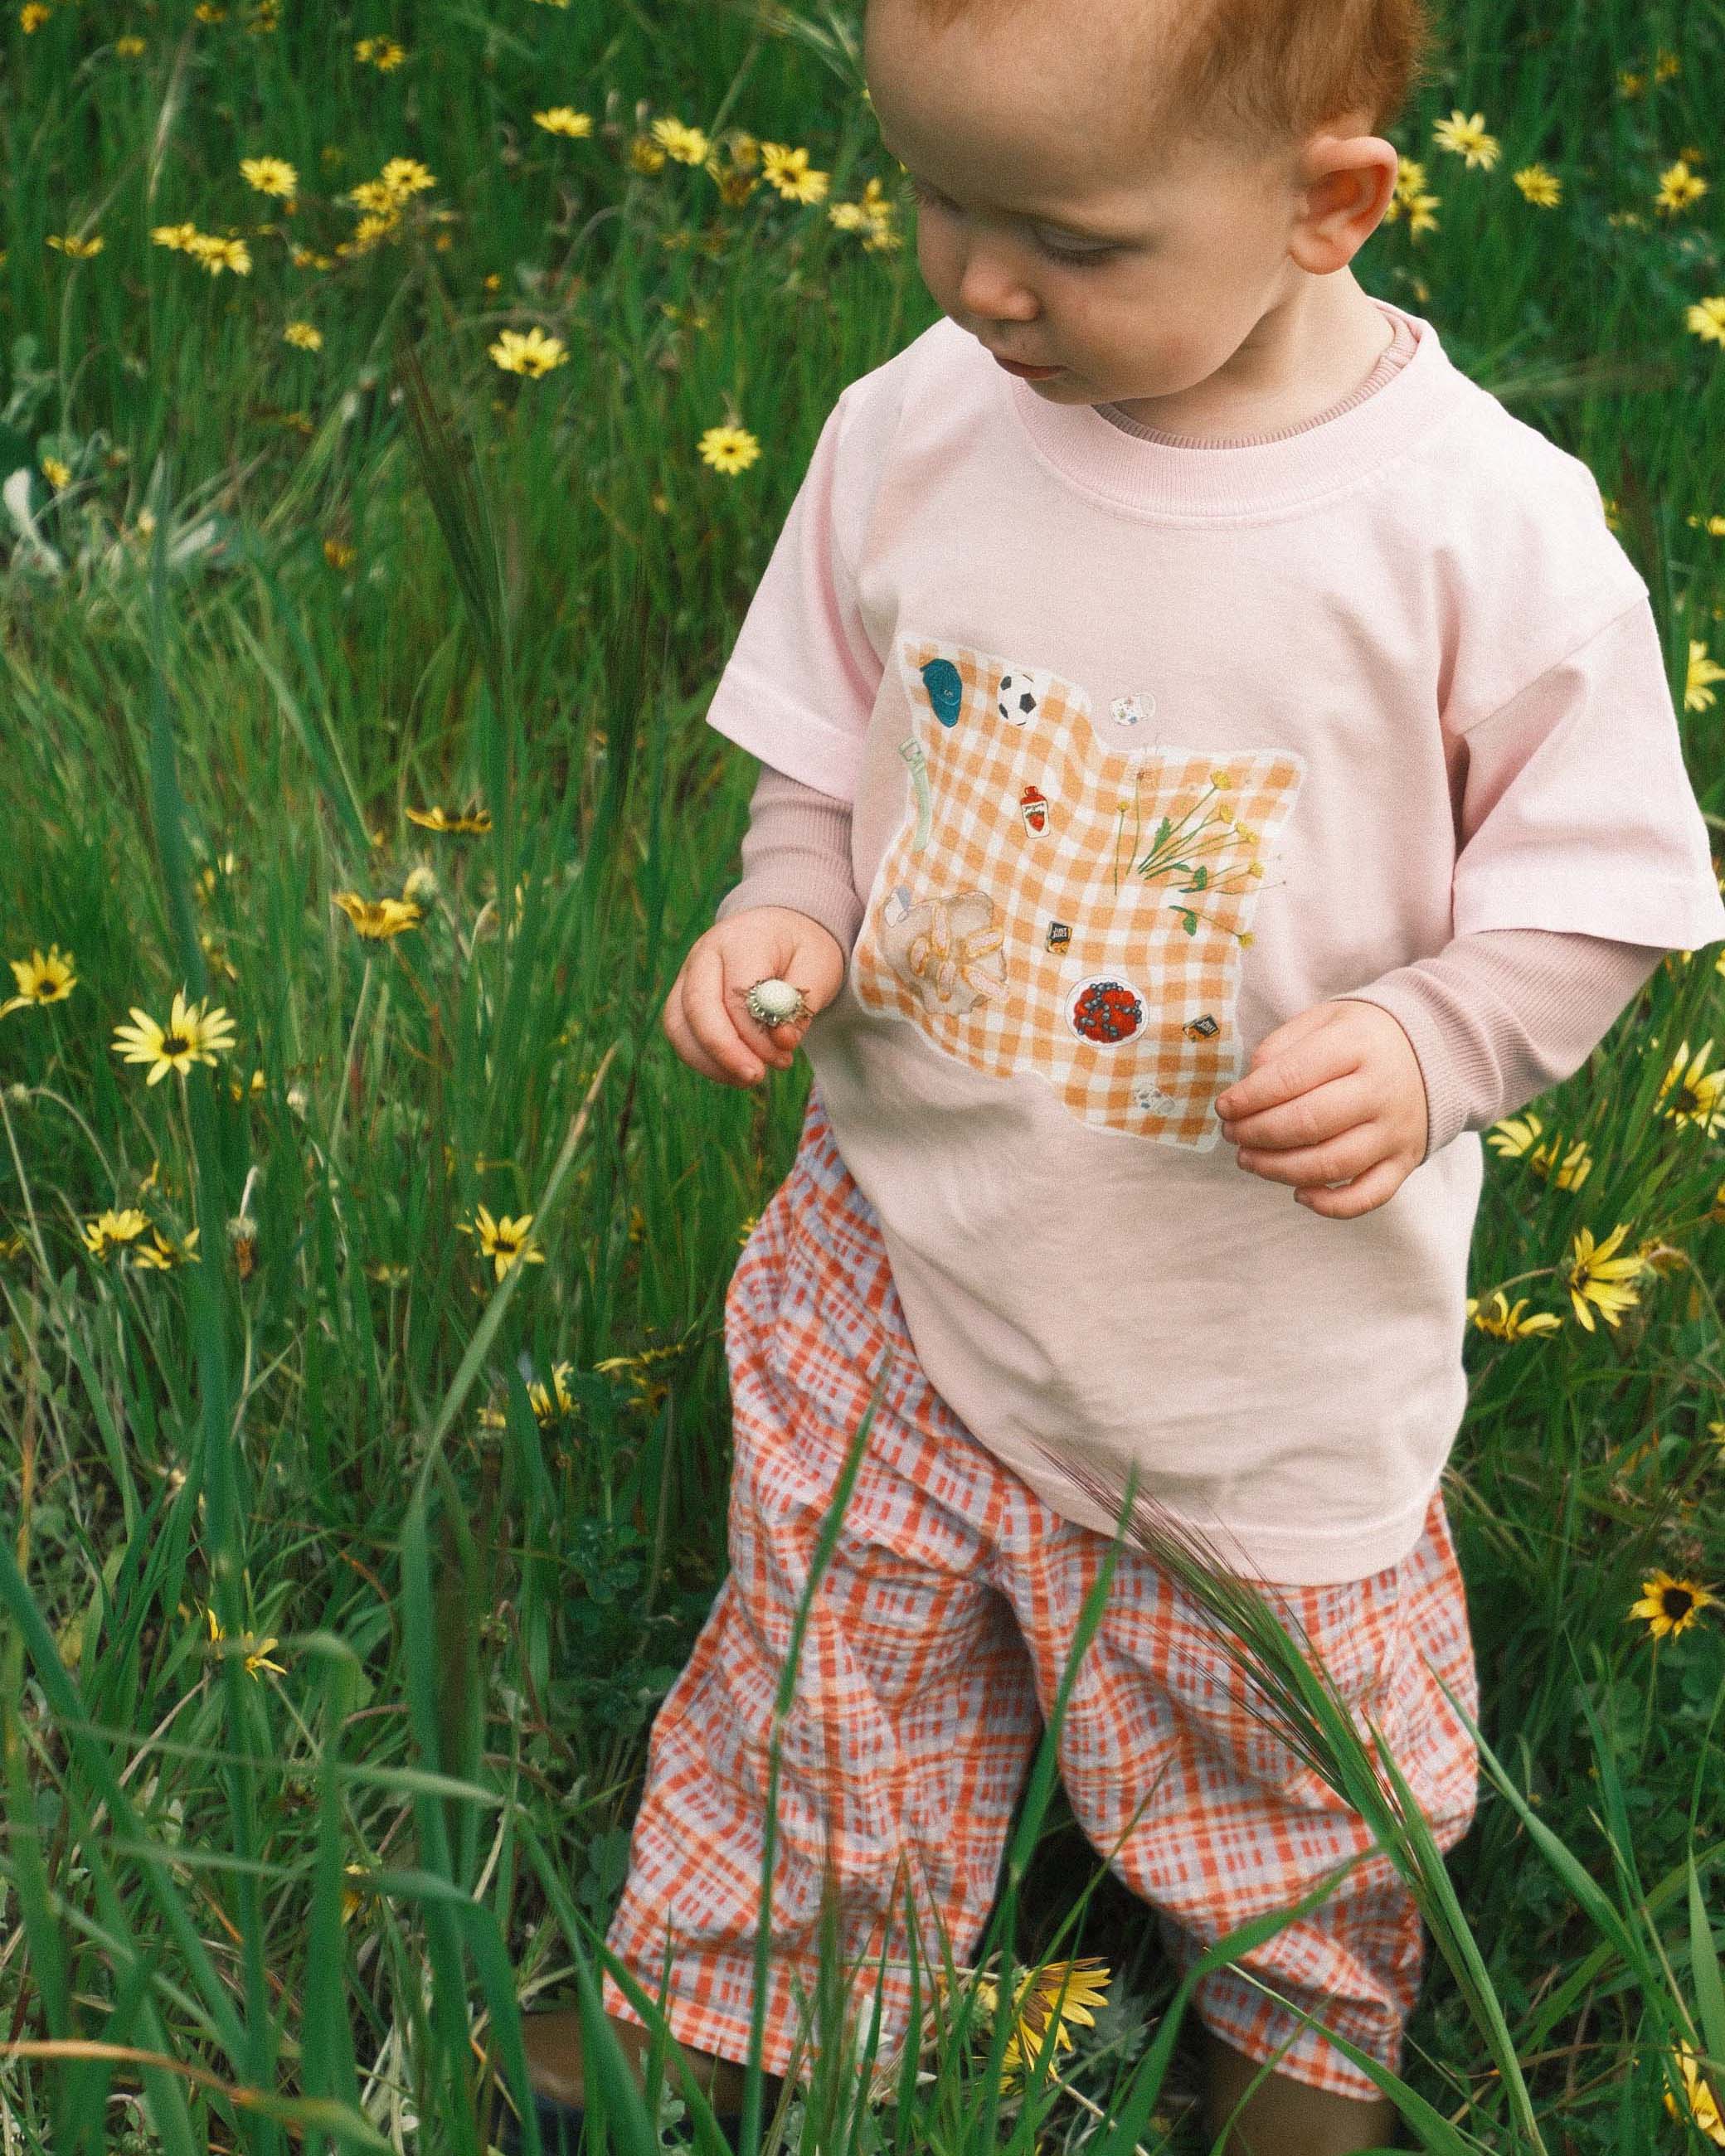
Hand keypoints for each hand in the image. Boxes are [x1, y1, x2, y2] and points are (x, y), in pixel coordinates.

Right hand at [662, 905, 845, 1087]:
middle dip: (726, 1051)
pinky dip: (704, 1061)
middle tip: (757, 1077)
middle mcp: (705, 953)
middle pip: (698, 1007)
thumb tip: (782, 1041)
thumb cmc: (801, 950)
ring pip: (679, 1025)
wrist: (780, 931)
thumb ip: (799, 1005)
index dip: (757, 1032)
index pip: (737, 992)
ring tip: (750, 1077)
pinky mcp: (681, 997)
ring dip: (711, 1062)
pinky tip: (735, 1072)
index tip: (784, 1054)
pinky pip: (680, 1035)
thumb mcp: (818, 968)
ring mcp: (687, 974)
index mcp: (742, 939)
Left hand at [1211, 999, 1428, 1217]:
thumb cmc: (1359, 1038)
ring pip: (1332, 1165)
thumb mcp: (1322, 1021)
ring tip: (1248, 1160)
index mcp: (1358, 1045)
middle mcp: (1382, 1090)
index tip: (1224, 1107)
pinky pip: (1368, 1196)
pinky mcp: (1405, 1161)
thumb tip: (1247, 1092)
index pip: (1292, 1077)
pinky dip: (1330, 1205)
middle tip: (1232, 1134)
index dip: (1250, 1098)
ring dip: (1279, 1170)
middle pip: (1309, 1124)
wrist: (1431, 1050)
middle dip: (1257, 1134)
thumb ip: (1280, 1049)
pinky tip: (1298, 1194)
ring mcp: (1396, 1130)